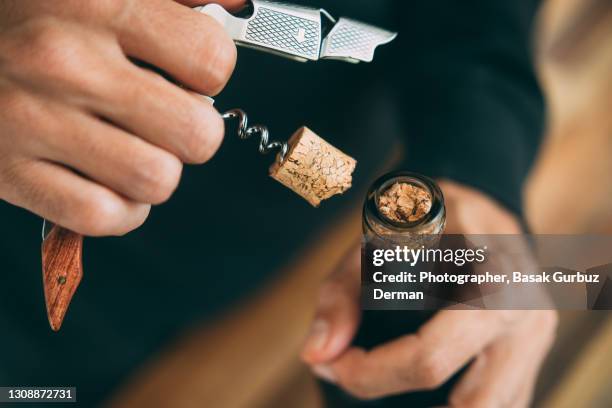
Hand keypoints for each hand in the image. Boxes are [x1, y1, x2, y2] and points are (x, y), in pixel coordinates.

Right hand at [0, 0, 243, 235]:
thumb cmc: (28, 10)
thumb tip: (238, 4)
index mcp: (98, 3)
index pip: (212, 62)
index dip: (212, 72)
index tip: (191, 73)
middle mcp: (66, 63)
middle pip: (197, 134)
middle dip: (194, 131)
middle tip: (168, 117)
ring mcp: (34, 121)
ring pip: (157, 180)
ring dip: (158, 170)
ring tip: (135, 145)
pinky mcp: (10, 171)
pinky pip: (102, 216)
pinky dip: (120, 207)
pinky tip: (109, 177)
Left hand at [301, 180, 557, 406]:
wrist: (477, 207)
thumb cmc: (422, 219)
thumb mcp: (374, 241)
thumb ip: (341, 296)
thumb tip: (316, 356)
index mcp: (490, 278)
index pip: (428, 356)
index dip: (371, 373)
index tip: (333, 363)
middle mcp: (524, 315)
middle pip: (468, 404)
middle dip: (400, 399)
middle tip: (357, 379)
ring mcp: (537, 340)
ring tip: (387, 383)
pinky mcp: (533, 356)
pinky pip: (504, 405)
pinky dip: (459, 406)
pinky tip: (424, 390)